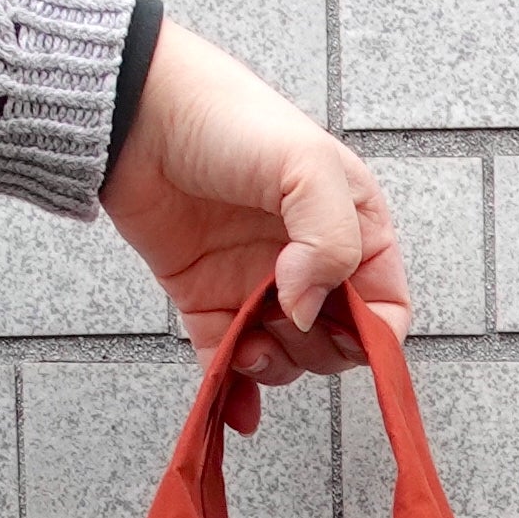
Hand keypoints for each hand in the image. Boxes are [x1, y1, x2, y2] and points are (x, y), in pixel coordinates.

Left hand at [98, 20, 410, 434]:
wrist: (132, 109)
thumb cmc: (226, 118)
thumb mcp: (307, 165)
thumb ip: (330, 242)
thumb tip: (308, 311)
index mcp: (353, 231)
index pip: (385, 308)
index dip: (373, 334)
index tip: (342, 333)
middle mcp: (309, 265)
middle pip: (338, 344)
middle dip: (316, 349)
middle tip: (284, 319)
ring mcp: (257, 286)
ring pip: (287, 359)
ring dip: (272, 367)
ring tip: (248, 342)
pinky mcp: (206, 300)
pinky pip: (229, 362)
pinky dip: (234, 391)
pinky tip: (236, 408)